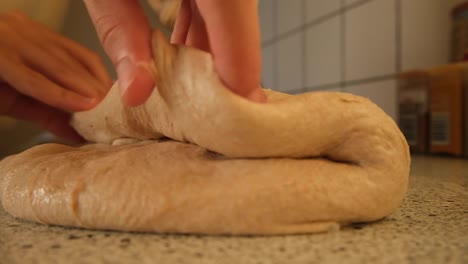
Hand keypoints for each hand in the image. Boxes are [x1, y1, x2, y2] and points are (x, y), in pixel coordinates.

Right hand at [0, 12, 111, 140]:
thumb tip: (79, 132)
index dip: (102, 79)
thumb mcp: (19, 96)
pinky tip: (80, 106)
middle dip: (99, 89)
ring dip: (85, 91)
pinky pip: (31, 77)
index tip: (120, 102)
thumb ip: (50, 109)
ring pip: (58, 66)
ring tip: (107, 114)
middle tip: (122, 113)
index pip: (80, 55)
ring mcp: (7, 38)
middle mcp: (22, 31)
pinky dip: (58, 94)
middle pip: (74, 61)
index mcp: (32, 37)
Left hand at [84, 0, 265, 106]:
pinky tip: (182, 49)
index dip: (241, 63)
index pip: (231, 10)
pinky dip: (202, 25)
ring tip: (194, 88)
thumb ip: (119, 29)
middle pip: (237, 15)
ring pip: (229, 8)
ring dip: (213, 48)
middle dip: (228, 65)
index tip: (242, 106)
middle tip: (215, 109)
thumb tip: (137, 92)